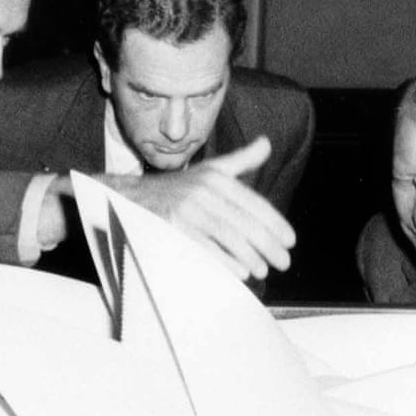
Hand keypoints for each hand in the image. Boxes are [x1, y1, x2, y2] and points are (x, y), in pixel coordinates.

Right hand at [110, 136, 295, 280]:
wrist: (126, 198)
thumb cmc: (174, 189)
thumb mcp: (207, 171)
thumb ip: (240, 160)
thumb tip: (267, 144)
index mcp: (215, 177)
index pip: (253, 203)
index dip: (275, 223)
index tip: (290, 241)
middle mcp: (202, 190)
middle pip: (245, 222)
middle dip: (269, 245)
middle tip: (284, 262)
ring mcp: (186, 209)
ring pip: (228, 236)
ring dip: (251, 256)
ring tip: (265, 270)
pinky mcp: (171, 228)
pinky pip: (204, 248)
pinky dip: (225, 261)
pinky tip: (240, 272)